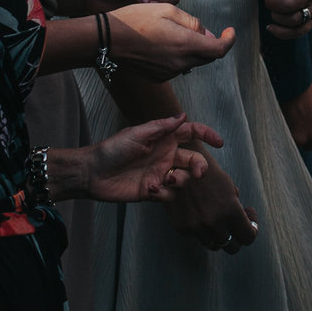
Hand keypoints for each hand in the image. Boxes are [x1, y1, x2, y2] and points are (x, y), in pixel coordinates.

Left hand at [71, 117, 215, 204]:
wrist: (92, 173)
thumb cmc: (111, 150)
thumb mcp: (137, 133)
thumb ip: (161, 126)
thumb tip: (182, 115)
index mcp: (163, 139)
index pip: (191, 133)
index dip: (207, 135)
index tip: (219, 142)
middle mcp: (165, 156)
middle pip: (193, 160)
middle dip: (199, 167)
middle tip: (198, 174)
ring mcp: (160, 174)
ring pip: (184, 179)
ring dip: (178, 181)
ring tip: (164, 182)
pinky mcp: (153, 191)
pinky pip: (169, 195)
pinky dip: (163, 194)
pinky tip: (149, 189)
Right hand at [106, 4, 234, 80]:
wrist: (108, 38)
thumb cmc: (137, 19)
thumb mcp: (168, 10)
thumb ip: (193, 23)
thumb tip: (208, 35)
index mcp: (186, 45)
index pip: (219, 49)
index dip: (229, 40)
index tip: (230, 32)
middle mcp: (180, 63)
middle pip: (207, 57)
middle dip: (209, 44)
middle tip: (198, 29)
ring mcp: (168, 73)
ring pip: (191, 62)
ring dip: (191, 50)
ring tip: (172, 33)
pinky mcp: (157, 77)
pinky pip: (176, 67)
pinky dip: (177, 57)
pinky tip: (161, 45)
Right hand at [162, 155, 257, 252]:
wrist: (179, 166)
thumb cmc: (209, 174)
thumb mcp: (230, 187)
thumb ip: (237, 208)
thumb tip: (243, 223)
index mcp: (231, 211)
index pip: (248, 237)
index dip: (252, 230)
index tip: (249, 220)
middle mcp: (214, 222)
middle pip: (232, 246)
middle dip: (236, 237)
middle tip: (235, 226)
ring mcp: (197, 227)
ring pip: (214, 244)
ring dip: (218, 236)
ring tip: (218, 219)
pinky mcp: (182, 228)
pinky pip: (198, 237)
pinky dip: (202, 230)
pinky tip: (201, 214)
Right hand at [282, 83, 311, 160]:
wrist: (296, 87)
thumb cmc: (308, 94)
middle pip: (311, 147)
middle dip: (305, 140)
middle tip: (299, 124)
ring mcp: (307, 138)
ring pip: (299, 144)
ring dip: (295, 136)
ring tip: (293, 119)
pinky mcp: (294, 137)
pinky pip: (289, 141)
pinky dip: (287, 134)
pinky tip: (287, 121)